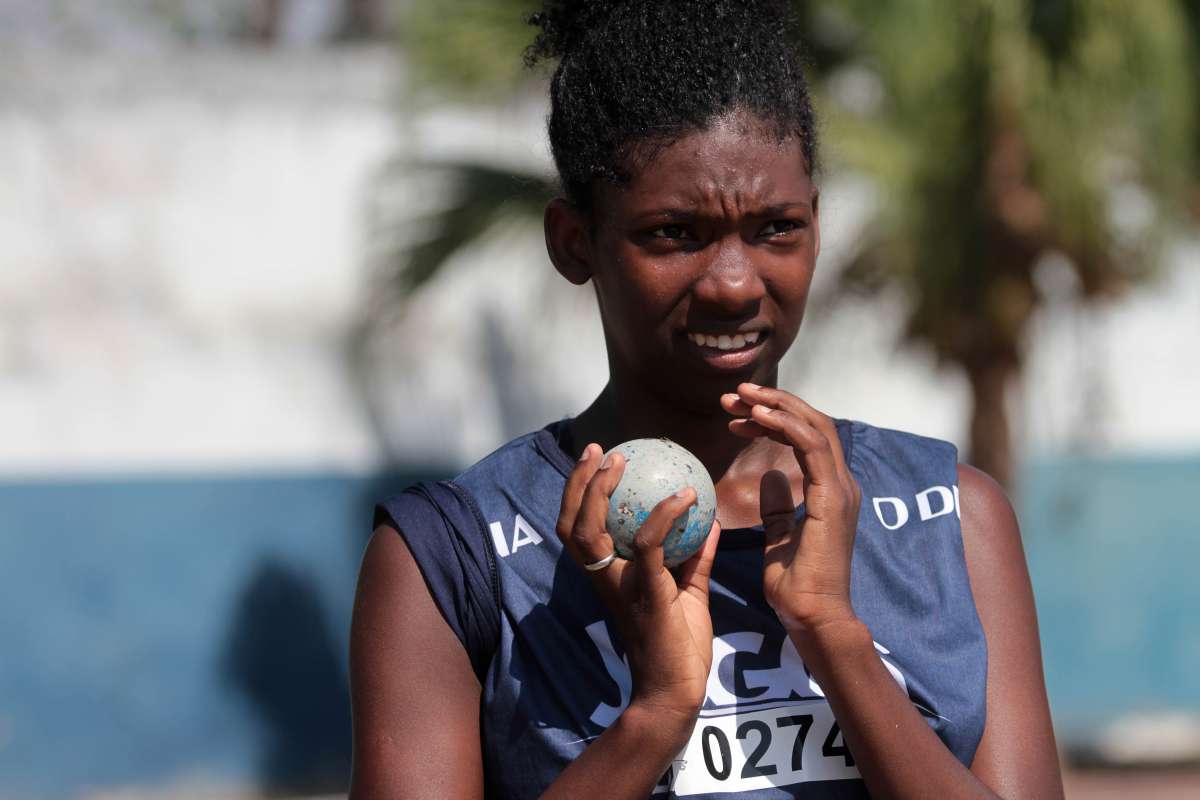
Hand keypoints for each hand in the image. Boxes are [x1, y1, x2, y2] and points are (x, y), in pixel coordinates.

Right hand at [556, 444, 721, 723]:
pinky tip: (686, 495)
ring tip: (620, 461)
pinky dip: (664, 516)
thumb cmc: (679, 645)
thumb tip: (709, 518)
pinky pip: (650, 546)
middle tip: (600, 450)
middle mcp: (606, 578)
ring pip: (592, 532)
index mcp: (609, 576)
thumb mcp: (688, 591)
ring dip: (601, 491)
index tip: (597, 457)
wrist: (677, 691)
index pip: (578, 527)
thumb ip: (694, 556)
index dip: (579, 491)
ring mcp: (622, 586)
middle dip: (579, 483)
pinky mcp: (648, 593)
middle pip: (571, 524)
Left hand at [721, 384, 862, 638]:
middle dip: (771, 401)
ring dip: (776, 405)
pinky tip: (757, 414)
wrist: (814, 618)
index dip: (772, 417)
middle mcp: (840, 483)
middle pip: (810, 422)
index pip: (805, 436)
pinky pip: (812, 446)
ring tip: (741, 396)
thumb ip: (777, 507)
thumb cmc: (797, 587)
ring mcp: (840, 489)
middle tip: (734, 393)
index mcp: (830, 490)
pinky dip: (785, 424)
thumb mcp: (778, 538)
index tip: (736, 413)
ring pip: (814, 426)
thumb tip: (770, 476)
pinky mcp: (832, 498)